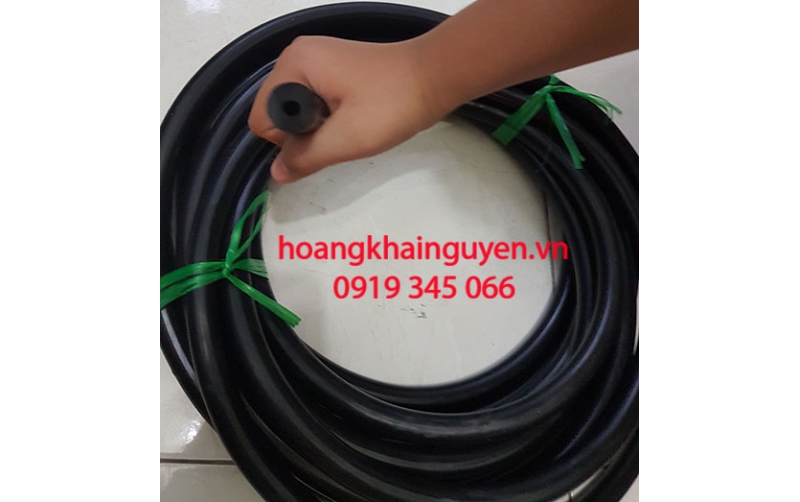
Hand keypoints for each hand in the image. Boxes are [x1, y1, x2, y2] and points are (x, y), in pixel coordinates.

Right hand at [248, 36, 443, 182]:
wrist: (435, 76)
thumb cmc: (392, 104)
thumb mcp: (346, 139)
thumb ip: (305, 158)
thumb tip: (276, 174)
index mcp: (294, 64)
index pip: (262, 118)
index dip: (289, 139)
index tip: (325, 134)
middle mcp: (298, 56)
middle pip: (277, 112)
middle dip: (304, 131)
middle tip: (341, 129)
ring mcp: (316, 59)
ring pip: (297, 109)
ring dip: (318, 125)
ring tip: (350, 122)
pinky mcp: (332, 67)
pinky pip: (313, 100)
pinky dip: (328, 115)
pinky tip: (353, 116)